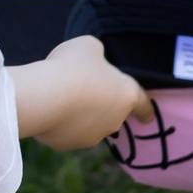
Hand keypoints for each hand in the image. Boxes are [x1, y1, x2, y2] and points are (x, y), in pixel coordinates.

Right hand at [16, 35, 153, 149]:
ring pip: (89, 123)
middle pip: (112, 111)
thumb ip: (98, 57)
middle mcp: (115, 120)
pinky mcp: (68, 145)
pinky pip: (67, 131)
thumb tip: (93, 66)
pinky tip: (49, 107)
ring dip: (81, 113)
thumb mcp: (90, 47)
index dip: (146, 109)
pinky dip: (62, 122)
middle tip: (82, 86)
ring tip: (61, 95)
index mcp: (126, 95)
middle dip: (101, 103)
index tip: (148, 118)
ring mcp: (92, 136)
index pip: (143, 105)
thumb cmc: (72, 66)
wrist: (45, 96)